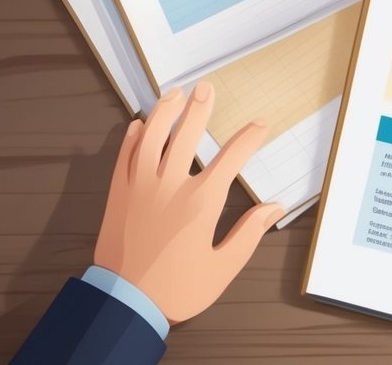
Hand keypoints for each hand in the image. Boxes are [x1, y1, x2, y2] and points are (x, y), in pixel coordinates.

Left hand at [94, 82, 284, 323]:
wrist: (125, 303)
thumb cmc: (177, 289)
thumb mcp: (223, 266)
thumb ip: (249, 233)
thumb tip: (273, 208)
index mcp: (201, 202)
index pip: (232, 158)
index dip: (249, 138)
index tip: (260, 124)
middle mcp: (170, 187)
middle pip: (187, 136)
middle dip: (200, 109)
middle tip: (206, 88)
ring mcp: (140, 189)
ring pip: (152, 139)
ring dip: (164, 113)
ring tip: (174, 94)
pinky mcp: (118, 197)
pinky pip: (124, 158)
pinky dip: (131, 138)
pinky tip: (139, 125)